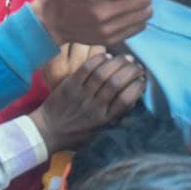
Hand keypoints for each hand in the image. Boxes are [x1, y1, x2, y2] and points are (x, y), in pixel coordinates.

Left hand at [29, 52, 146, 152]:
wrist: (47, 132)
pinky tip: (105, 55)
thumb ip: (115, 118)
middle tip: (136, 65)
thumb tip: (134, 100)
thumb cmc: (76, 134)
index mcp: (104, 120)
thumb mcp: (100, 132)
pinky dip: (97, 60)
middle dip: (130, 70)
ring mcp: (81, 96)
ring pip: (102, 74)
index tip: (142, 80)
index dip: (137, 87)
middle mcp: (94, 107)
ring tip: (125, 58)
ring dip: (117, 62)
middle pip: (116, 83)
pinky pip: (85, 69)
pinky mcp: (69, 86)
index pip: (126, 100)